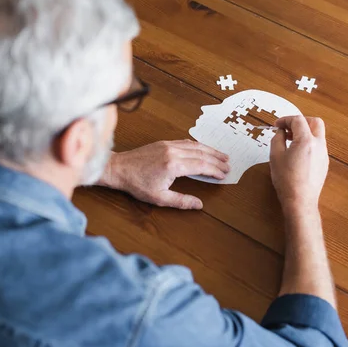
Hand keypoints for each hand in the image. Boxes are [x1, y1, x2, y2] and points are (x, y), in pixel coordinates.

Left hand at [98, 140, 229, 209]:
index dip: (214, 170)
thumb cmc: (137, 184)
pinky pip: (186, 142)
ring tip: (221, 155)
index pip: (201, 165)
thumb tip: (199, 205)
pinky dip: (198, 145)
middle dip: (216, 159)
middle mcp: (173, 152)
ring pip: (195, 146)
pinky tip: (203, 149)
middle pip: (201, 154)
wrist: (118, 169)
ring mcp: (168, 145)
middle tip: (228, 164)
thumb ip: (181, 201)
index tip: (224, 174)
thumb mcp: (159, 198)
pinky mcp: (164, 143)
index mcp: (174, 165)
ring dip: (210, 150)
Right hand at [270, 116, 328, 214]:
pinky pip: (318, 145)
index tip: (277, 125)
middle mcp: (319, 145)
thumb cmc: (286, 180)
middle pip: (315, 122)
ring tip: (290, 141)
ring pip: (317, 134)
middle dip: (300, 122)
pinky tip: (297, 153)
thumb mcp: (275, 156)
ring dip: (305, 132)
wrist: (300, 200)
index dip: (285, 119)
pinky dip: (308, 143)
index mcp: (306, 141)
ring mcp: (324, 154)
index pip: (298, 120)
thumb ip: (277, 138)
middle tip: (287, 128)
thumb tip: (281, 132)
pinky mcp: (324, 162)